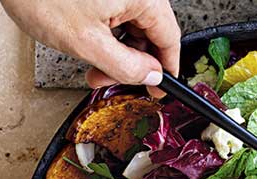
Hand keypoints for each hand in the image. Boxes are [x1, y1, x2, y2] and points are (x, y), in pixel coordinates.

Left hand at [0, 0, 180, 88]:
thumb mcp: (87, 43)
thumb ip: (125, 66)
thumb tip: (150, 76)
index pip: (169, 38)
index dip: (166, 69)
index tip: (158, 88)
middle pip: (150, 32)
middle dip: (132, 63)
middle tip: (110, 80)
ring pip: (131, 24)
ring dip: (117, 50)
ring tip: (92, 64)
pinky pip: (116, 12)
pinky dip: (106, 33)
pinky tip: (88, 44)